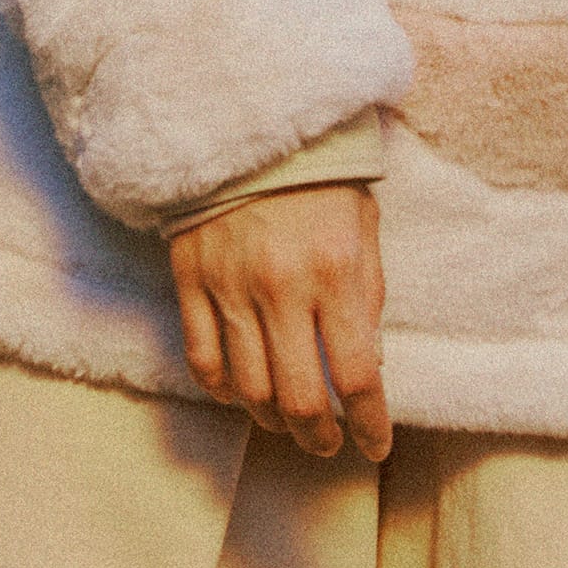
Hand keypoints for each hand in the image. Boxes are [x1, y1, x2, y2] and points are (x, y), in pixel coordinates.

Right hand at [168, 181, 391, 461]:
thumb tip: (366, 365)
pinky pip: (203, 359)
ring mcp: (230, 285)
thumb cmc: (319, 177)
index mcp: (335, 271)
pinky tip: (241, 393)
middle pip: (300, 398)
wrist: (251, 123)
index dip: (370, 424)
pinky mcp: (191, 279)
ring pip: (249, 389)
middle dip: (318, 435)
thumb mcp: (363, 227)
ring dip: (273, 420)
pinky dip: (223, 391)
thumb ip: (367, 296)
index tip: (376, 444)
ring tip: (287, 422)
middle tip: (327, 443)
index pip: (357, 376)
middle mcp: (282, 286)